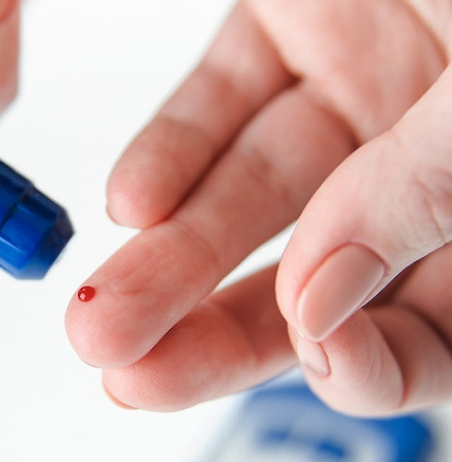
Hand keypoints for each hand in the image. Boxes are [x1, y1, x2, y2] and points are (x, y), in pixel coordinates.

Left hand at [66, 0, 451, 414]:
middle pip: (318, 280)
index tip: (321, 359)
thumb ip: (427, 193)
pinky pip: (222, 106)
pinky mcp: (296, 23)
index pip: (436, 330)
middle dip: (218, 333)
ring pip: (253, 202)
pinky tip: (131, 203)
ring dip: (168, 259)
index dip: (377, 365)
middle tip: (125, 374)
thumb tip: (319, 311)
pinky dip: (173, 154)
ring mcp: (361, 86)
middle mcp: (432, 152)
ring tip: (97, 317)